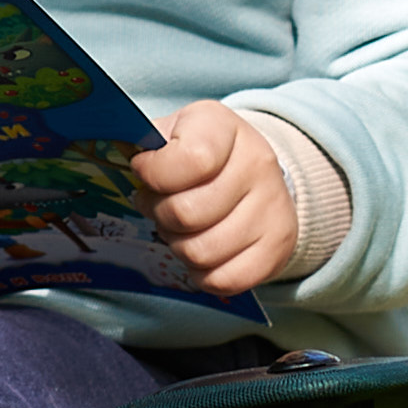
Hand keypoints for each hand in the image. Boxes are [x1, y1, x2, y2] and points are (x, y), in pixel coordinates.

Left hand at [129, 99, 300, 295]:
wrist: (255, 175)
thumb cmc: (201, 156)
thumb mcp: (173, 133)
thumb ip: (147, 147)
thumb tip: (130, 164)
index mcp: (223, 127)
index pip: (190, 160)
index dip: (154, 175)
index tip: (145, 172)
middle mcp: (256, 163)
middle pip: (187, 214)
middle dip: (160, 216)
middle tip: (161, 207)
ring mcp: (272, 207)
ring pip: (201, 252)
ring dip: (179, 246)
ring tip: (182, 230)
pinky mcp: (278, 247)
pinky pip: (223, 280)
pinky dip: (202, 273)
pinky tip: (203, 251)